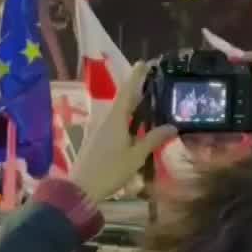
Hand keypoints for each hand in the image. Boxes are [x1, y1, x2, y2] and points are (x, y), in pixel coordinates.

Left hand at [70, 60, 177, 202]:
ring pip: (118, 115)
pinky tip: (133, 129)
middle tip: (152, 86)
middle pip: (123, 102)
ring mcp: (98, 130)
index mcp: (115, 119)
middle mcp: (105, 120)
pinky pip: (113, 125)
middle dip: (136, 92)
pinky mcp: (95, 141)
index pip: (127, 92)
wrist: (80, 189)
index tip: (143, 63)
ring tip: (147, 106)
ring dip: (131, 109)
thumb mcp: (136, 156)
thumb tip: (172, 125)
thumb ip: (153, 139)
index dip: (135, 77)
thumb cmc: (110, 170)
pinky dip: (125, 122)